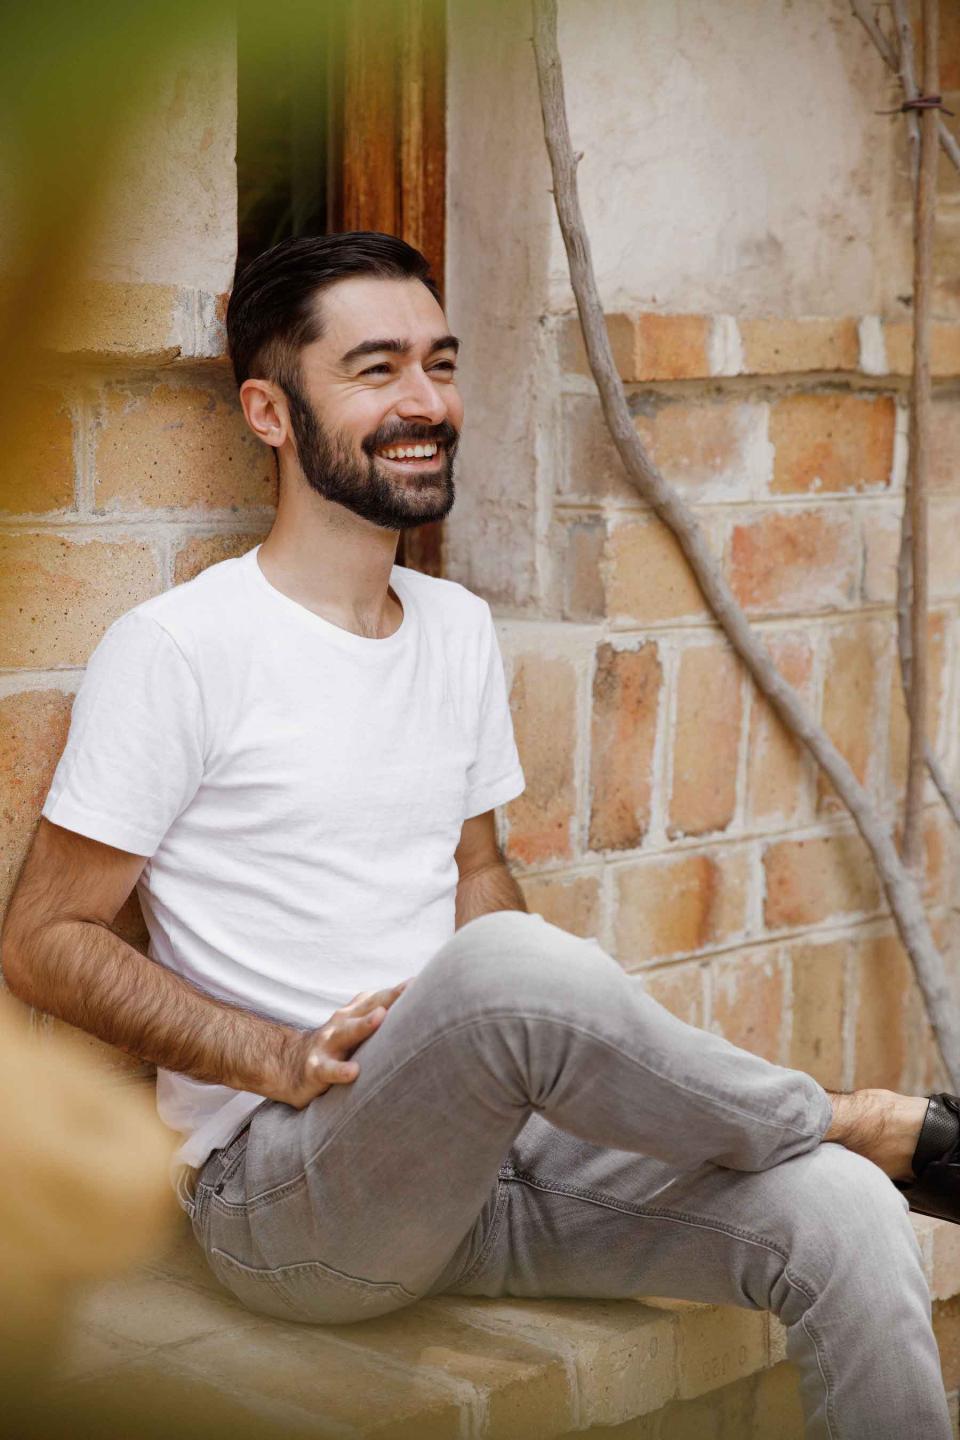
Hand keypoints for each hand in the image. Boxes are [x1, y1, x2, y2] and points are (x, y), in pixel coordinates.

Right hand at [274, 980, 408, 1108]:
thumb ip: (376, 1013)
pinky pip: (329, 1070)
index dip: (399, 991)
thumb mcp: (353, 1026)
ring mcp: (328, 1044)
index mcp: (353, 1014)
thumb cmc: (332, 1046)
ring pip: (348, 1033)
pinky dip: (341, 1070)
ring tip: (380, 1016)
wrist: (287, 1064)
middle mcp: (341, 1023)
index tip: (420, 982)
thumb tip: (412, 1001)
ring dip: (364, 1024)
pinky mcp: (316, 1068)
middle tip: (411, 988)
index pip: (380, 998)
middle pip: (369, 1007)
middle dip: (390, 998)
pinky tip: (354, 1072)